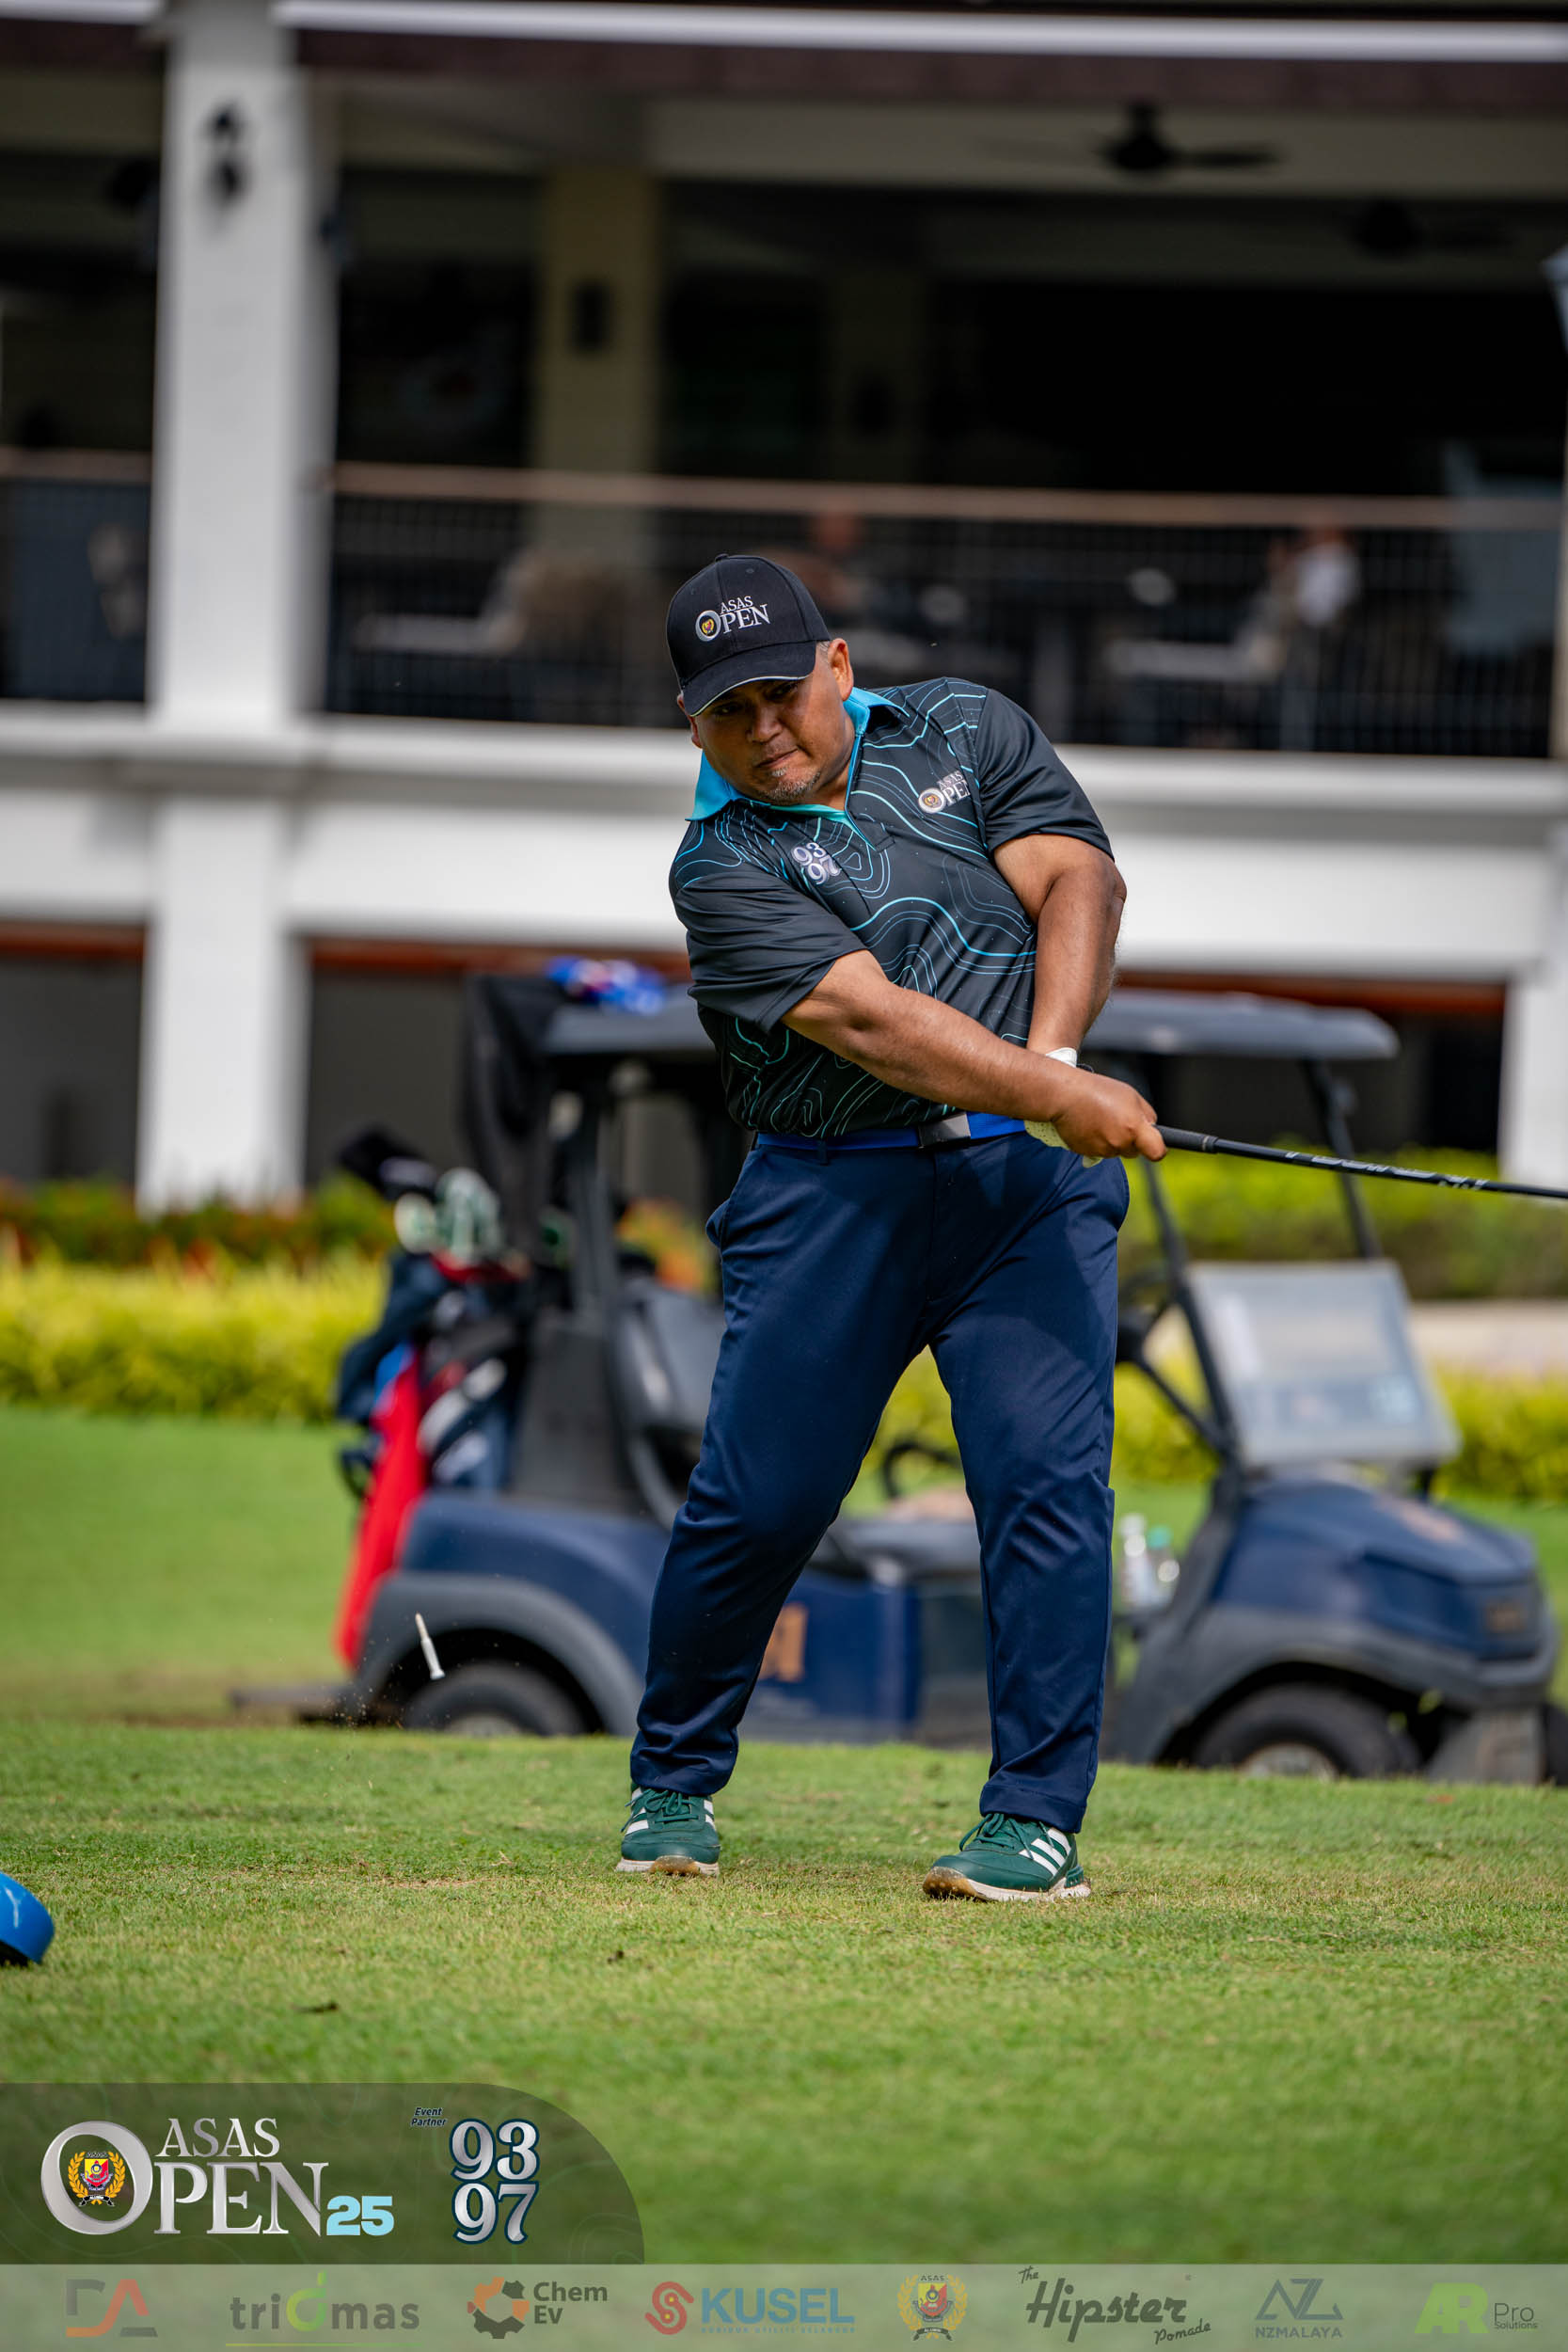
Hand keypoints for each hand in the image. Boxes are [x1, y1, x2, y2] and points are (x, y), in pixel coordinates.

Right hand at [1035, 1068, 1163, 1161]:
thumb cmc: (1097, 1090)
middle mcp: (1119, 1142)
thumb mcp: (1130, 1095)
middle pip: (1134, 1151)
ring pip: (1115, 1151)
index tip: (1155, 1144)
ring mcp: (1102, 1150)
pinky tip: (1090, 1125)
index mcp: (1133, 1127)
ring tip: (1100, 1119)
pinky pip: (1098, 1152)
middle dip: (1130, 1140)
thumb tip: (1153, 1128)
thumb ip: (1146, 1114)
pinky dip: (1096, 1142)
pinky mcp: (1087, 1153)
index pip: (1156, 1152)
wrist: (1064, 1096)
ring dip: (1112, 1140)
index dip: (1158, 1149)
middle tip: (1118, 1120)